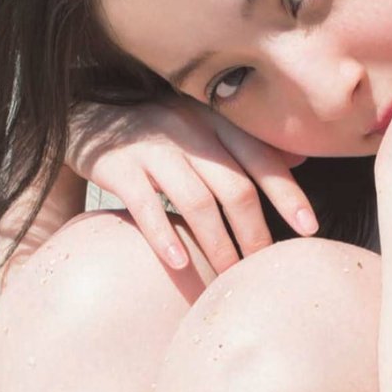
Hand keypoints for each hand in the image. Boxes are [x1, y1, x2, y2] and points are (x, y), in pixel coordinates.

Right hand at [64, 96, 313, 273]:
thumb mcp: (201, 125)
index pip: (261, 159)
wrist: (81, 114)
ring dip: (217, 245)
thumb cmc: (153, 130)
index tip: (309, 229)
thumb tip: (302, 159)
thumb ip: (246, 143)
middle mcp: (189, 129)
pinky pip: (145, 204)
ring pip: (197, 201)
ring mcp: (153, 146)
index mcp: (214, 121)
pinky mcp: (117, 165)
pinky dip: (163, 235)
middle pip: (235, 187)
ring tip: (227, 277)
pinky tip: (178, 263)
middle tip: (262, 270)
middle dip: (254, 234)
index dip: (288, 194)